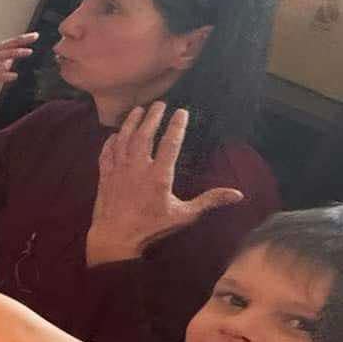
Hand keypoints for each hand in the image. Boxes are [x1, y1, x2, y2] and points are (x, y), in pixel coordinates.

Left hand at [84, 103, 245, 265]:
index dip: (176, 125)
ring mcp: (118, 170)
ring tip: (138, 110)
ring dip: (131, 123)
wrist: (114, 238)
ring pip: (124, 139)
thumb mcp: (184, 215)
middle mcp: (137, 168)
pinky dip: (111, 141)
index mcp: (158, 175)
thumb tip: (238, 194)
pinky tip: (114, 134)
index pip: (170, 143)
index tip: (181, 111)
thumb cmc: (151, 228)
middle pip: (144, 135)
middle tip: (159, 103)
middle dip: (152, 116)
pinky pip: (106, 152)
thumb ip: (209, 201)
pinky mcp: (104, 176)